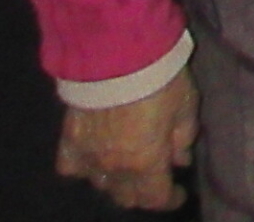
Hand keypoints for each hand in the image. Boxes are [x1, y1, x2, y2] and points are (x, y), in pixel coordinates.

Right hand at [57, 66, 197, 211]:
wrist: (115, 53)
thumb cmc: (159, 77)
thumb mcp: (186, 105)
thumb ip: (184, 137)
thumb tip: (181, 159)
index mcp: (146, 162)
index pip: (156, 198)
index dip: (170, 199)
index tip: (179, 192)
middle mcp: (114, 168)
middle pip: (126, 196)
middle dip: (144, 191)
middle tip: (155, 177)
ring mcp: (87, 156)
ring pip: (101, 185)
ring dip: (116, 181)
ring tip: (127, 167)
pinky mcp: (68, 140)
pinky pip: (71, 168)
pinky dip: (84, 168)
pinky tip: (94, 159)